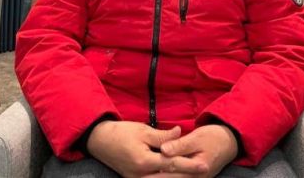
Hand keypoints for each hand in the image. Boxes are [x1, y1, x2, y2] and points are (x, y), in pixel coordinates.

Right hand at [87, 121, 208, 177]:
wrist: (99, 140)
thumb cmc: (120, 133)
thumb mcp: (143, 130)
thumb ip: (163, 136)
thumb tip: (180, 132)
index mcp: (144, 162)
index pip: (172, 164)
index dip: (190, 165)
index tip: (204, 165)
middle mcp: (141, 175)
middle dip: (187, 175)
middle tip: (203, 169)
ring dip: (178, 177)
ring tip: (192, 173)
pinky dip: (166, 177)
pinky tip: (175, 175)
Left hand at [142, 124, 238, 177]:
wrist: (230, 142)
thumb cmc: (213, 138)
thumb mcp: (196, 138)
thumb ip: (179, 145)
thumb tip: (163, 150)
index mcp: (195, 169)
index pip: (170, 174)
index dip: (154, 176)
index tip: (140, 175)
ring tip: (142, 177)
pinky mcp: (193, 176)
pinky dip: (167, 176)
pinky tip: (156, 174)